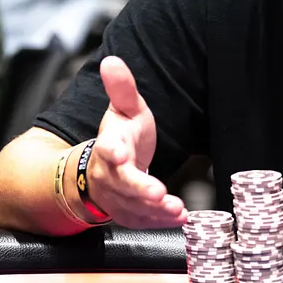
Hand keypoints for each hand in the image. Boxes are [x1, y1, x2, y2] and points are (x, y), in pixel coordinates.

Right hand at [85, 57, 185, 228]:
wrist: (104, 169)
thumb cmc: (121, 136)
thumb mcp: (124, 109)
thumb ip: (122, 88)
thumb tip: (112, 60)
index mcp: (108, 145)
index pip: (106, 149)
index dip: (113, 153)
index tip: (121, 155)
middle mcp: (109, 174)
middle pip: (122, 184)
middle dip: (140, 189)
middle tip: (158, 193)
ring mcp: (117, 197)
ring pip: (133, 207)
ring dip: (155, 211)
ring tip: (177, 210)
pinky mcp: (128, 213)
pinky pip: (143, 221)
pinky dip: (160, 222)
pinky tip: (179, 219)